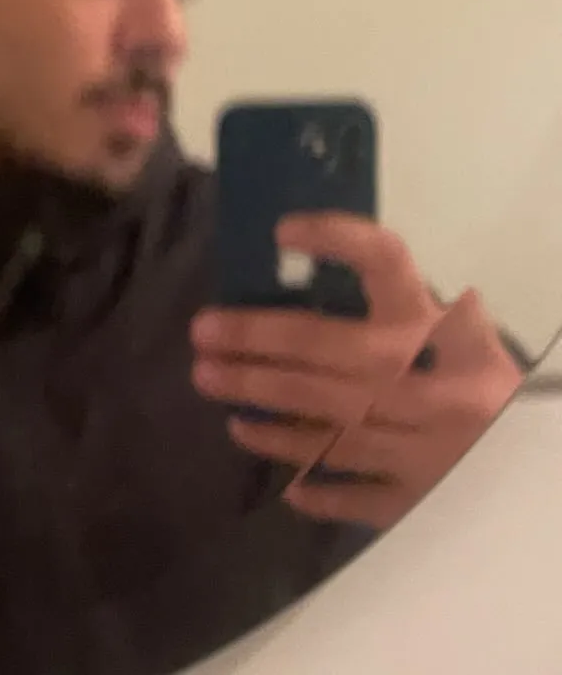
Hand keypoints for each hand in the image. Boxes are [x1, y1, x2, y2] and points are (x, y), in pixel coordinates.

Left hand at [190, 213, 523, 527]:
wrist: (539, 466)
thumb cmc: (473, 380)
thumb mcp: (447, 331)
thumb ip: (386, 313)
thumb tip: (286, 285)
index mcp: (438, 326)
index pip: (385, 262)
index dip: (334, 238)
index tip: (282, 230)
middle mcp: (429, 379)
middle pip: (323, 349)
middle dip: (252, 341)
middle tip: (202, 336)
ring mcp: (427, 446)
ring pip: (323, 420)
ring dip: (261, 405)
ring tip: (213, 384)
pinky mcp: (422, 499)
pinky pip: (352, 492)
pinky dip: (306, 479)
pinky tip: (260, 452)